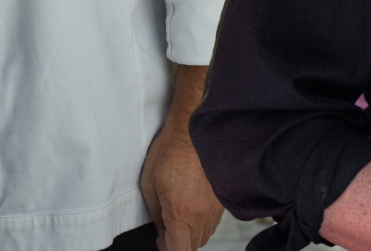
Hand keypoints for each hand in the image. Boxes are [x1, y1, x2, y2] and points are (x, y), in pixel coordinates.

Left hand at [140, 119, 222, 250]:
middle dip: (177, 244)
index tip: (160, 241)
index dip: (167, 250)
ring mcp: (215, 209)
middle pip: (192, 247)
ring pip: (203, 236)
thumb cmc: (170, 152)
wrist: (194, 131)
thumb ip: (156, 214)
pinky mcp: (222, 202)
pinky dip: (200, 222)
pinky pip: (211, 223)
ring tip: (177, 216)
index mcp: (181, 214)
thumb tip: (162, 230)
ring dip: (189, 234)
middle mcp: (202, 215)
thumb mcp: (149, 184)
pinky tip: (190, 207)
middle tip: (164, 230)